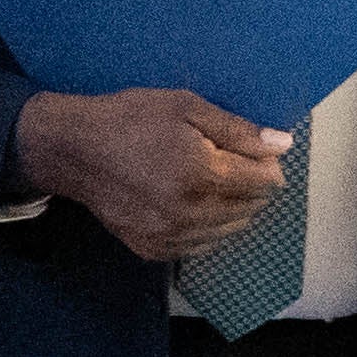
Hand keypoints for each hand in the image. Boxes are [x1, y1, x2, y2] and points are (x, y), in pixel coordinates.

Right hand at [10, 88, 291, 260]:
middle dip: (251, 185)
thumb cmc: (129, 120)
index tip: (255, 150)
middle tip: (229, 161)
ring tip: (209, 180)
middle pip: (251, 208)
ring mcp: (170, 236)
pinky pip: (201, 245)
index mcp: (202, 175)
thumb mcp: (186, 107)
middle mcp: (189, 213)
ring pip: (229, 230)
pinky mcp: (153, 249)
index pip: (264, 182)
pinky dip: (207, 226)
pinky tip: (191, 203)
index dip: (267, 163)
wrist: (73, 151)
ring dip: (232, 207)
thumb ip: (238, 130)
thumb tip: (282, 145)